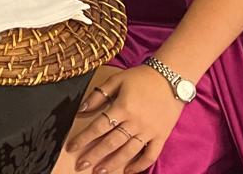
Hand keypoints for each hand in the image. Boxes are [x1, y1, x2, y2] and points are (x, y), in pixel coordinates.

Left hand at [67, 65, 184, 171]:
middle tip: (82, 165)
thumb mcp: (116, 80)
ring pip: (129, 151)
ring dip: (113, 163)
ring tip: (100, 172)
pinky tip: (129, 171)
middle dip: (94, 155)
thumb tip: (81, 109)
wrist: (171, 78)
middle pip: (111, 142)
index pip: (98, 127)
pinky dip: (140, 165)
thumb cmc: (140, 78)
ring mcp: (149, 131)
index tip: (71, 147)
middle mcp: (135, 122)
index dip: (84, 138)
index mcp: (122, 107)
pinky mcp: (161, 136)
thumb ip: (98, 95)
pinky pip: (151, 155)